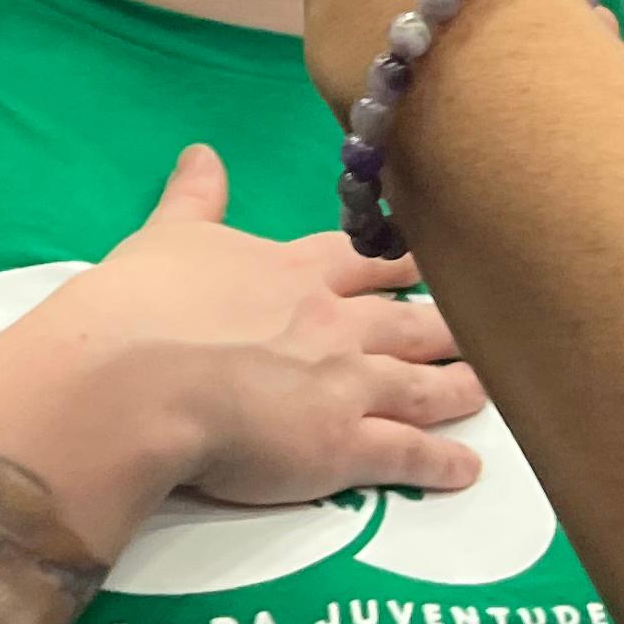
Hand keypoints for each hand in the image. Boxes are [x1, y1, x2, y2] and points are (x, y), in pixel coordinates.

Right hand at [39, 148, 484, 505]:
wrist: (138, 374)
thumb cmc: (146, 303)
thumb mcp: (170, 235)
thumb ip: (195, 197)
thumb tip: (202, 152)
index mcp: (295, 271)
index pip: (365, 259)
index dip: (403, 261)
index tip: (437, 259)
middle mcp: (335, 323)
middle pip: (409, 321)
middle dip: (448, 327)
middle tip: (483, 329)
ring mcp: (347, 385)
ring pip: (422, 385)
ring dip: (458, 389)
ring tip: (485, 391)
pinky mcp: (343, 445)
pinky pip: (406, 454)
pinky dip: (441, 463)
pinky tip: (466, 470)